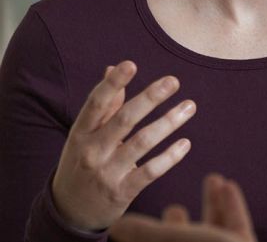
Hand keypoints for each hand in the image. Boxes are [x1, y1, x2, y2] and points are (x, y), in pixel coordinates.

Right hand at [51, 61, 196, 230]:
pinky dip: (170, 156)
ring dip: (169, 122)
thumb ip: (104, 104)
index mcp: (81, 132)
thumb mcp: (85, 134)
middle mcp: (92, 151)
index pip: (96, 104)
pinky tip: (186, 142)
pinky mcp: (122, 191)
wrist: (70, 210)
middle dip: (150, 98)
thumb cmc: (82, 161)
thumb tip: (112, 67)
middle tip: (173, 81)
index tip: (130, 64)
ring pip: (142, 142)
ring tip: (190, 106)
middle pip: (124, 120)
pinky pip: (151, 171)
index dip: (112, 83)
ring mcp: (107, 172)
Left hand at [110, 174, 256, 241]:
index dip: (144, 235)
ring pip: (213, 232)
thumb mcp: (166, 241)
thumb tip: (117, 226)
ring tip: (212, 179)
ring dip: (212, 203)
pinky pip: (236, 225)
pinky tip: (228, 185)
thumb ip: (143, 233)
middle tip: (173, 208)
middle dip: (178, 224)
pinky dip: (232, 205)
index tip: (136, 218)